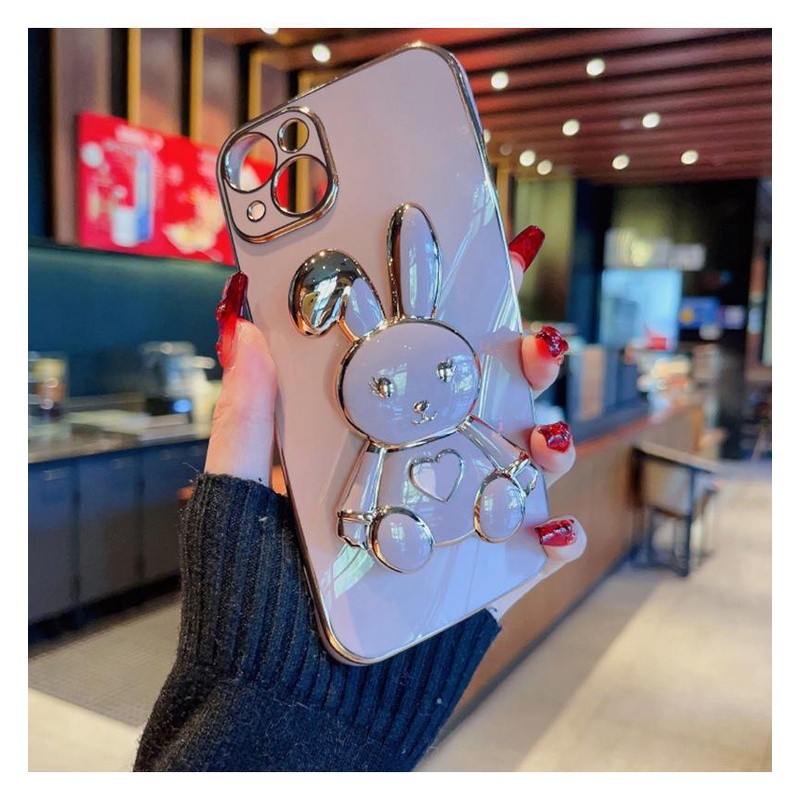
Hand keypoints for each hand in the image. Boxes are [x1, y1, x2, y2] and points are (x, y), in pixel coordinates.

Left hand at [205, 225, 585, 622]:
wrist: (279, 708)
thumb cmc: (245, 604)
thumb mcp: (234, 502)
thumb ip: (245, 422)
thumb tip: (243, 326)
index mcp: (363, 444)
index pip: (412, 364)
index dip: (452, 312)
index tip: (485, 256)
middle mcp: (415, 475)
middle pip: (482, 403)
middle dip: (520, 364)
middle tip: (533, 343)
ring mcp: (452, 525)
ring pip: (518, 465)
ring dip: (548, 437)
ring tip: (545, 432)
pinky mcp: (478, 582)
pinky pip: (531, 551)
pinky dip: (553, 535)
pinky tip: (551, 524)